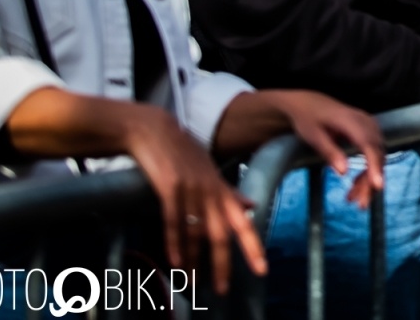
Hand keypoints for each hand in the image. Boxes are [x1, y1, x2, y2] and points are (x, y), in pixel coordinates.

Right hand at [120, 105, 266, 294]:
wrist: (157, 131)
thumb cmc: (185, 154)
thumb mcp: (212, 171)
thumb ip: (230, 192)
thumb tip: (251, 205)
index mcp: (223, 190)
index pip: (243, 223)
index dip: (253, 247)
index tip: (262, 269)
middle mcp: (211, 192)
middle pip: (221, 234)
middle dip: (223, 264)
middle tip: (222, 289)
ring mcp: (191, 190)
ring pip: (196, 233)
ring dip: (195, 260)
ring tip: (193, 281)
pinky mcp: (170, 187)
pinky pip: (174, 221)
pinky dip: (175, 242)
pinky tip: (176, 261)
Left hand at [219, 91, 385, 208]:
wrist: (307, 102)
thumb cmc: (307, 119)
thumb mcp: (313, 136)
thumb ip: (329, 152)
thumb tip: (343, 172)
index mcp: (350, 121)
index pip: (368, 145)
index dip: (374, 165)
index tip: (377, 185)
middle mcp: (365, 121)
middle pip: (376, 153)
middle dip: (371, 180)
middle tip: (361, 203)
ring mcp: (368, 125)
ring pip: (377, 155)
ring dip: (369, 178)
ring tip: (356, 199)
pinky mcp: (368, 131)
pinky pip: (373, 153)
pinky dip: (367, 170)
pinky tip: (356, 185)